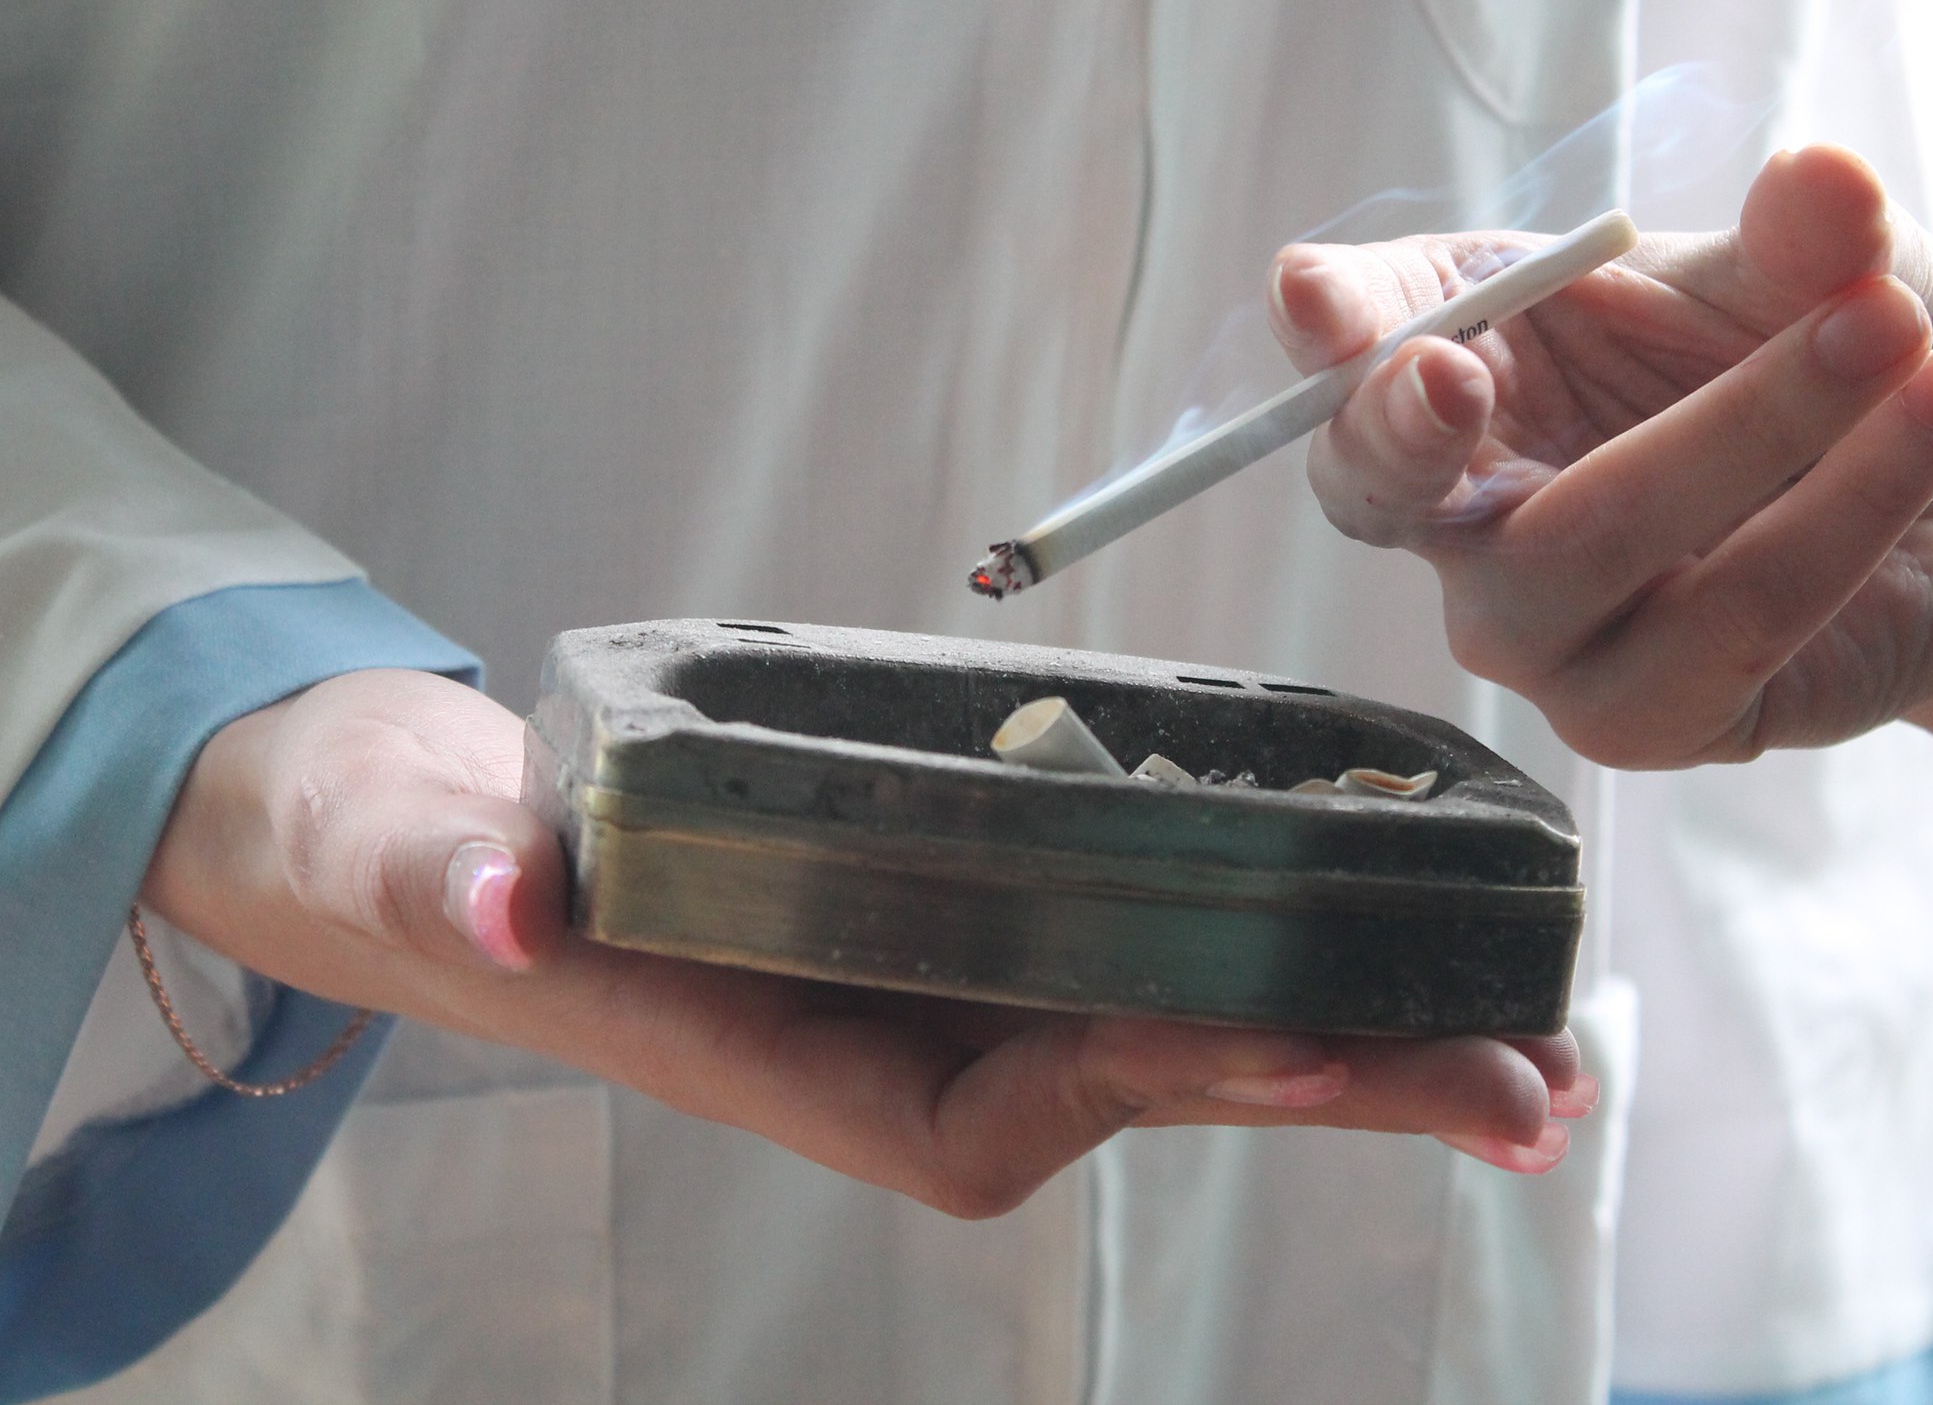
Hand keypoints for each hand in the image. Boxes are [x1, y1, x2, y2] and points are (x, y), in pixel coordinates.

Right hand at [143, 668, 1592, 1215]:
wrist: (434, 832)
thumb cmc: (416, 859)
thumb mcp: (401, 865)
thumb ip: (435, 887)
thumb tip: (499, 900)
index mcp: (785, 1058)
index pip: (996, 1101)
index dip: (1146, 1070)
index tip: (1295, 1035)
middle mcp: (886, 1041)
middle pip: (1139, 1080)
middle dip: (1326, 1085)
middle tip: (1531, 1085)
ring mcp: (931, 979)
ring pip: (1165, 1017)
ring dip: (1341, 1027)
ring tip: (1523, 1037)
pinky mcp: (956, 904)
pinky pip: (1130, 931)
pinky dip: (1259, 928)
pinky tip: (1374, 910)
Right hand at [1270, 144, 1932, 826]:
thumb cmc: (1829, 361)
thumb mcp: (1819, 267)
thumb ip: (1806, 231)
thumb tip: (1822, 177)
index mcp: (1461, 370)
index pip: (1345, 355)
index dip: (1321, 328)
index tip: (1316, 306)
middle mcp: (1465, 513)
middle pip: (1383, 485)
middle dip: (1407, 424)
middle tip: (1449, 366)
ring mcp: (1537, 631)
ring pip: (1568, 550)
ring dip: (1740, 429)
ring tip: (1887, 333)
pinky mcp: (1640, 717)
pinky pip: (1722, 622)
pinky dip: (1838, 509)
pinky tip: (1927, 417)